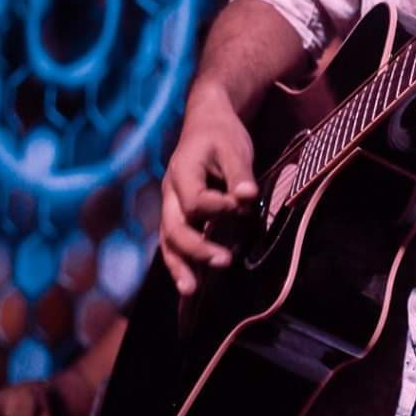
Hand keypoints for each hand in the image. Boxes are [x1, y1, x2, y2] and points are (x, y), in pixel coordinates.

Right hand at [160, 88, 257, 297]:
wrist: (205, 124)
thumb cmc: (220, 135)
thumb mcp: (233, 147)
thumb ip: (239, 173)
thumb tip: (247, 197)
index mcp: (182, 173)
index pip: (195, 200)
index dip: (217, 208)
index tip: (240, 206)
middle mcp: (170, 195)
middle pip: (174, 228)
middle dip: (195, 248)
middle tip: (223, 261)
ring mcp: (172, 209)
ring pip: (169, 242)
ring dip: (180, 266)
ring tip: (191, 290)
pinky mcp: (180, 219)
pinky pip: (175, 245)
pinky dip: (181, 266)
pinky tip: (189, 290)